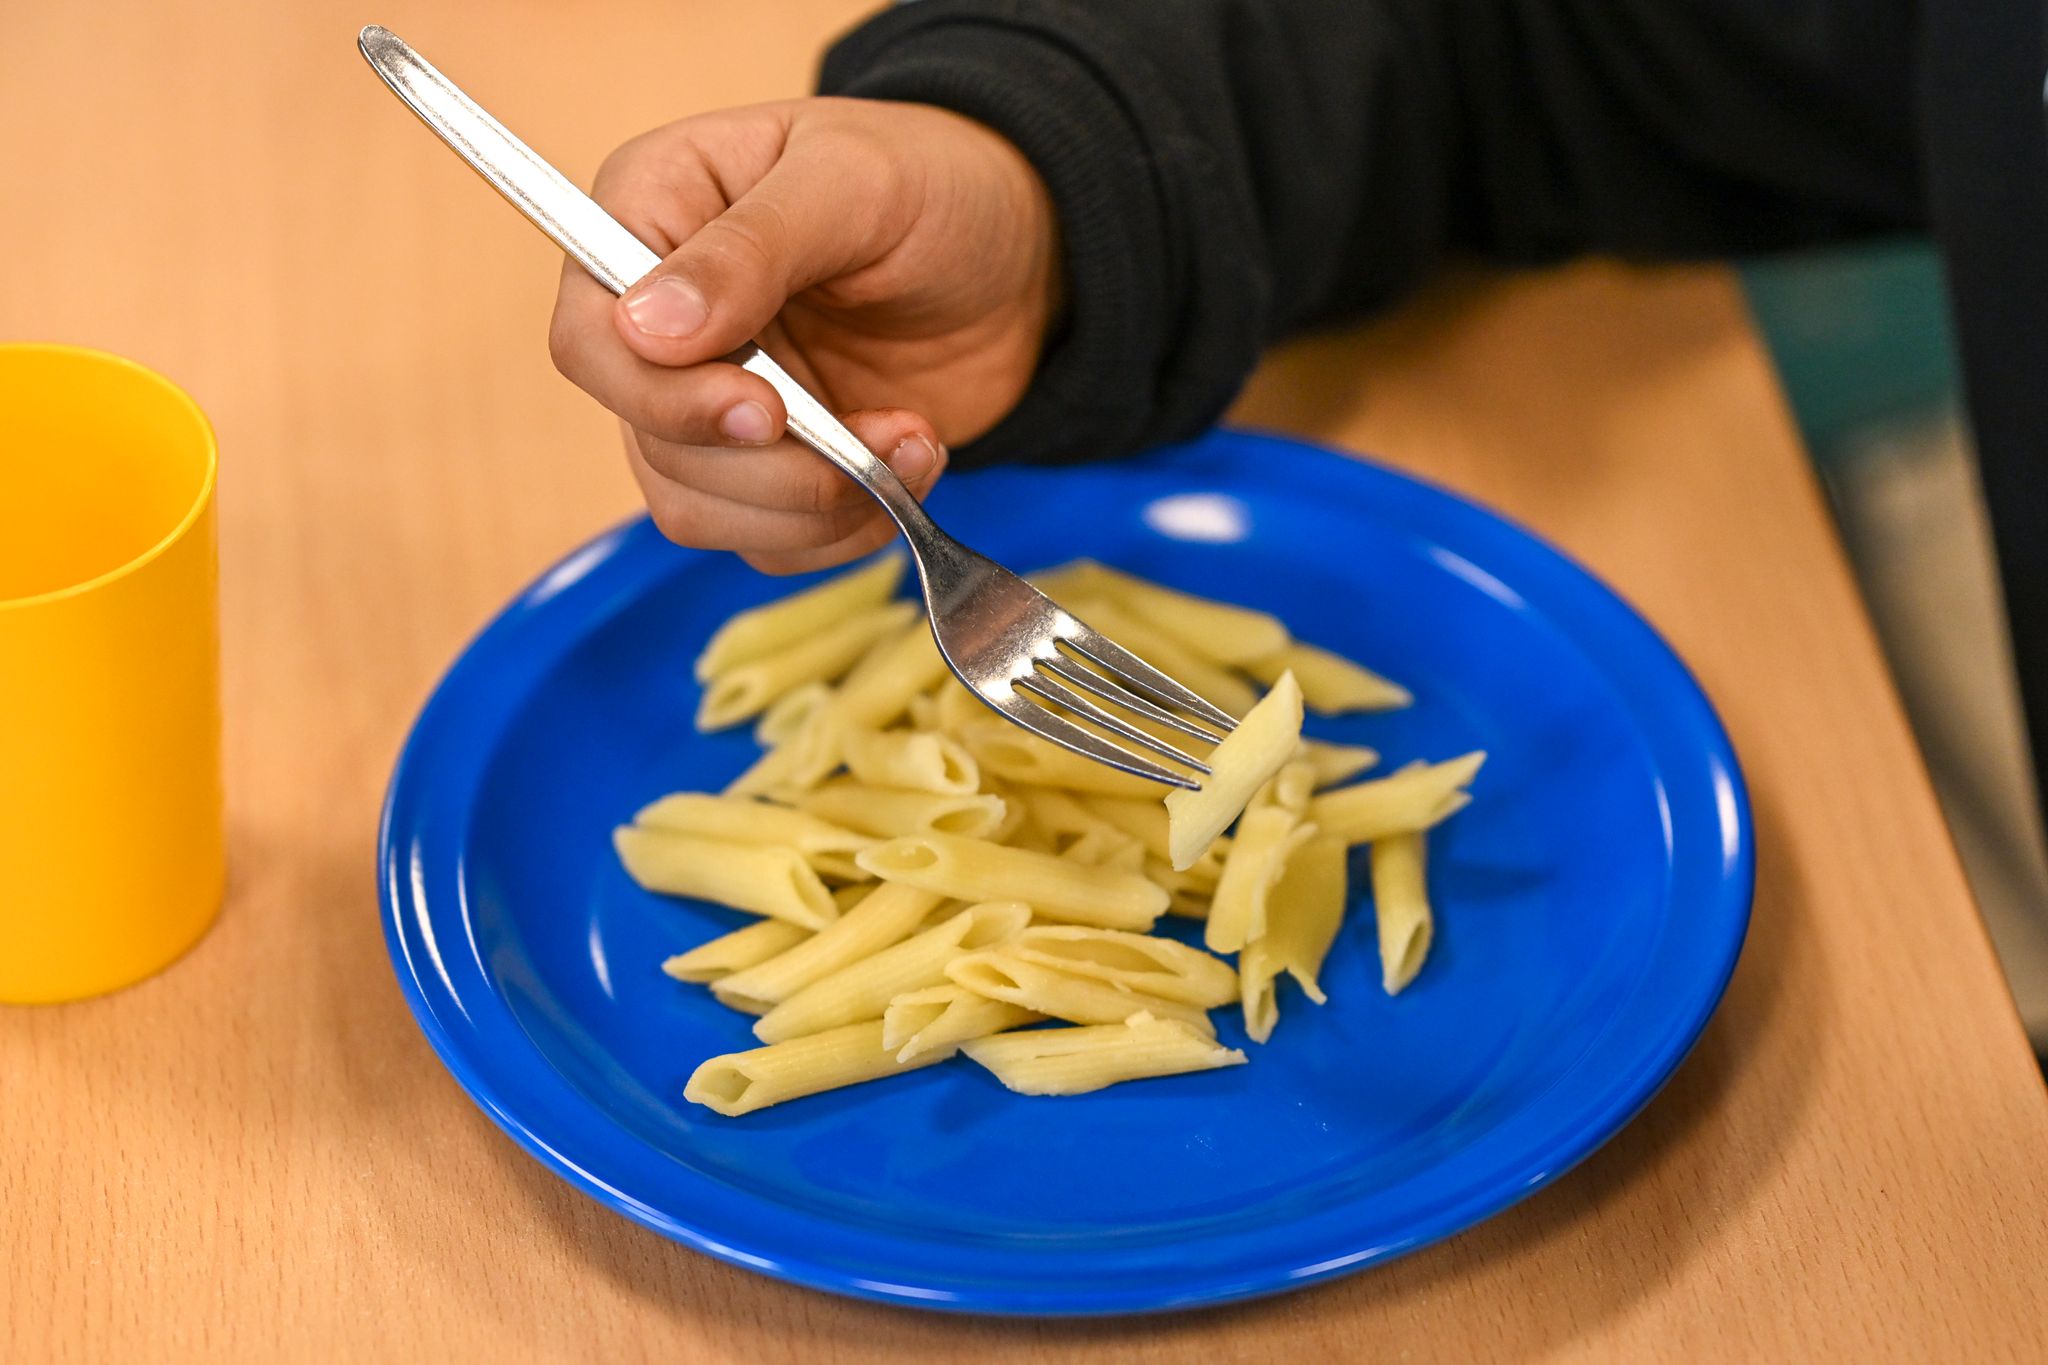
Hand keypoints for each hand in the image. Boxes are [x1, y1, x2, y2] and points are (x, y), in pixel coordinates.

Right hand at [549, 97, 1060, 572]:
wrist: (1020, 253)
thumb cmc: (934, 181)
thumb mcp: (854, 182)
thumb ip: (752, 247)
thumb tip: (646, 327)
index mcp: (649, 217)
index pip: (590, 338)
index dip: (662, 396)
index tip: (763, 408)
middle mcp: (659, 321)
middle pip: (648, 440)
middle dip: (771, 465)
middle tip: (876, 434)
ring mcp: (711, 401)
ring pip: (698, 508)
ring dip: (814, 506)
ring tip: (913, 444)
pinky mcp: (769, 466)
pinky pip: (766, 541)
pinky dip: (841, 530)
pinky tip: (910, 470)